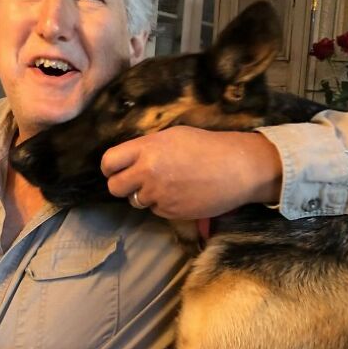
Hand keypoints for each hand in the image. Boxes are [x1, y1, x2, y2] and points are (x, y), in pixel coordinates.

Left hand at [101, 127, 282, 219]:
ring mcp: (158, 195)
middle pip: (114, 187)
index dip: (110, 168)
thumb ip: (147, 148)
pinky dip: (163, 204)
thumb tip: (129, 159)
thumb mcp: (173, 136)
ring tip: (167, 184)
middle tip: (135, 181)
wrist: (238, 168)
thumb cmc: (208, 146)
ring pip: (135, 201)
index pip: (109, 162)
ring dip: (145, 195)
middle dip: (122, 185)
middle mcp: (148, 172)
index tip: (115, 170)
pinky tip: (181, 193)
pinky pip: (155, 210)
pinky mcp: (170, 212)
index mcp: (147, 149)